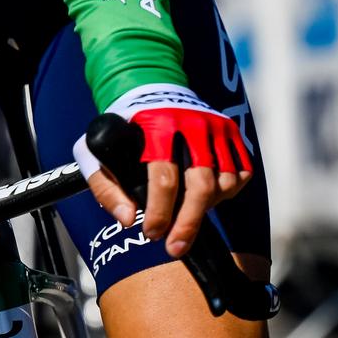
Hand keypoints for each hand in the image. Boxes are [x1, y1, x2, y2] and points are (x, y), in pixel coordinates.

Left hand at [78, 86, 253, 260]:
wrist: (150, 89)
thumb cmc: (123, 129)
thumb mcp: (97, 151)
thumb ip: (105, 187)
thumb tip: (127, 220)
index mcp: (155, 126)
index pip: (164, 177)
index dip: (160, 212)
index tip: (153, 234)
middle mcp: (191, 123)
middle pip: (201, 185)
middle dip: (188, 223)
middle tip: (175, 248)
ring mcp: (215, 126)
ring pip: (224, 183)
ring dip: (206, 208)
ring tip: (185, 213)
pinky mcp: (232, 131)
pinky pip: (241, 173)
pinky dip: (227, 192)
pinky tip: (205, 196)